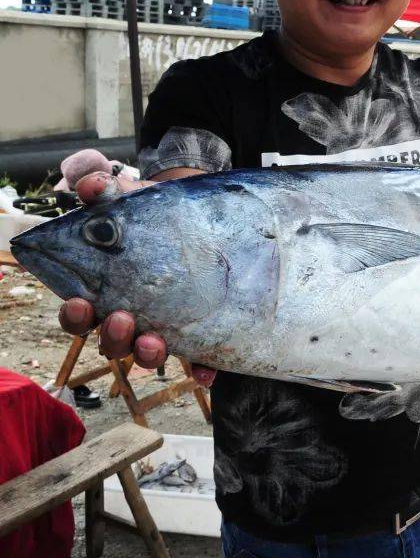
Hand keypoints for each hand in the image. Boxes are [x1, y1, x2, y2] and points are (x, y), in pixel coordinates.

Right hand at [57, 173, 216, 386]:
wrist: (204, 215)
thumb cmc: (156, 213)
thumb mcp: (133, 197)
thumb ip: (106, 190)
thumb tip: (90, 186)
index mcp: (107, 289)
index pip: (80, 313)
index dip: (74, 316)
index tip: (78, 302)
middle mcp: (133, 314)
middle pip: (112, 341)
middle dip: (113, 336)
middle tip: (122, 318)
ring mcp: (166, 325)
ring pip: (149, 354)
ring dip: (148, 353)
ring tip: (156, 341)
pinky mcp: (200, 330)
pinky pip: (199, 360)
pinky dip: (201, 370)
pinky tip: (206, 372)